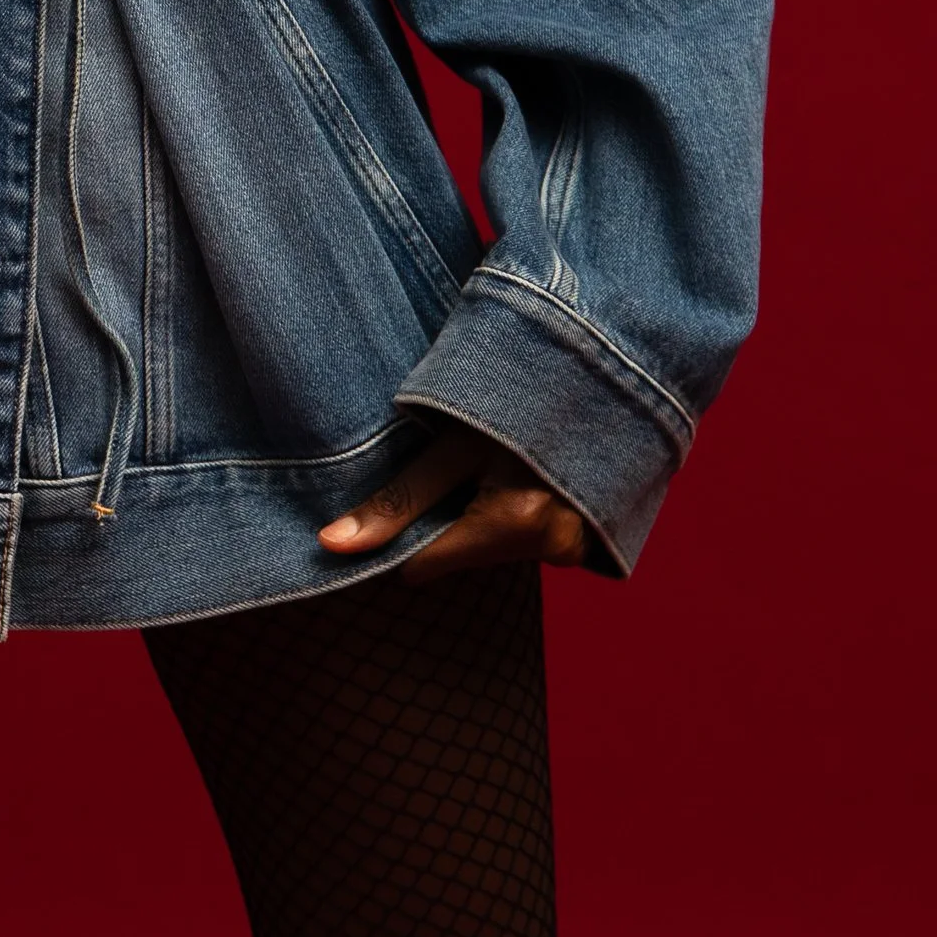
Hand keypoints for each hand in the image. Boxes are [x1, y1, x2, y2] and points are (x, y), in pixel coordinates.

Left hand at [319, 423, 591, 587]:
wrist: (603, 371)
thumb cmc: (522, 396)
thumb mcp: (455, 441)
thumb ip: (397, 499)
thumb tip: (332, 546)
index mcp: (516, 522)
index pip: (424, 565)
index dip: (400, 536)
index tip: (396, 499)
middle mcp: (551, 546)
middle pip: (460, 556)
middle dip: (445, 520)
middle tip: (455, 467)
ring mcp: (574, 547)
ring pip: (490, 548)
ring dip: (479, 514)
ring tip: (489, 462)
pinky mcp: (585, 540)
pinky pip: (523, 539)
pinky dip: (508, 513)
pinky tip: (513, 474)